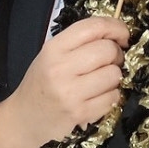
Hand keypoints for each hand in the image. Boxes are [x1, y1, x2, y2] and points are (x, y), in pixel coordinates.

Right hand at [0, 16, 128, 147]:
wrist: (25, 121)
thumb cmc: (42, 85)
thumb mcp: (51, 56)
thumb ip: (79, 43)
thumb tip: (117, 36)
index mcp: (53, 49)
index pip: (93, 27)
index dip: (116, 27)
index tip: (123, 34)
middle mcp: (60, 68)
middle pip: (108, 50)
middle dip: (116, 55)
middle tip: (110, 62)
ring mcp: (71, 93)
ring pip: (114, 74)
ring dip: (114, 77)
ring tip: (102, 81)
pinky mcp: (80, 113)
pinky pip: (113, 97)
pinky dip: (112, 96)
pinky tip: (98, 97)